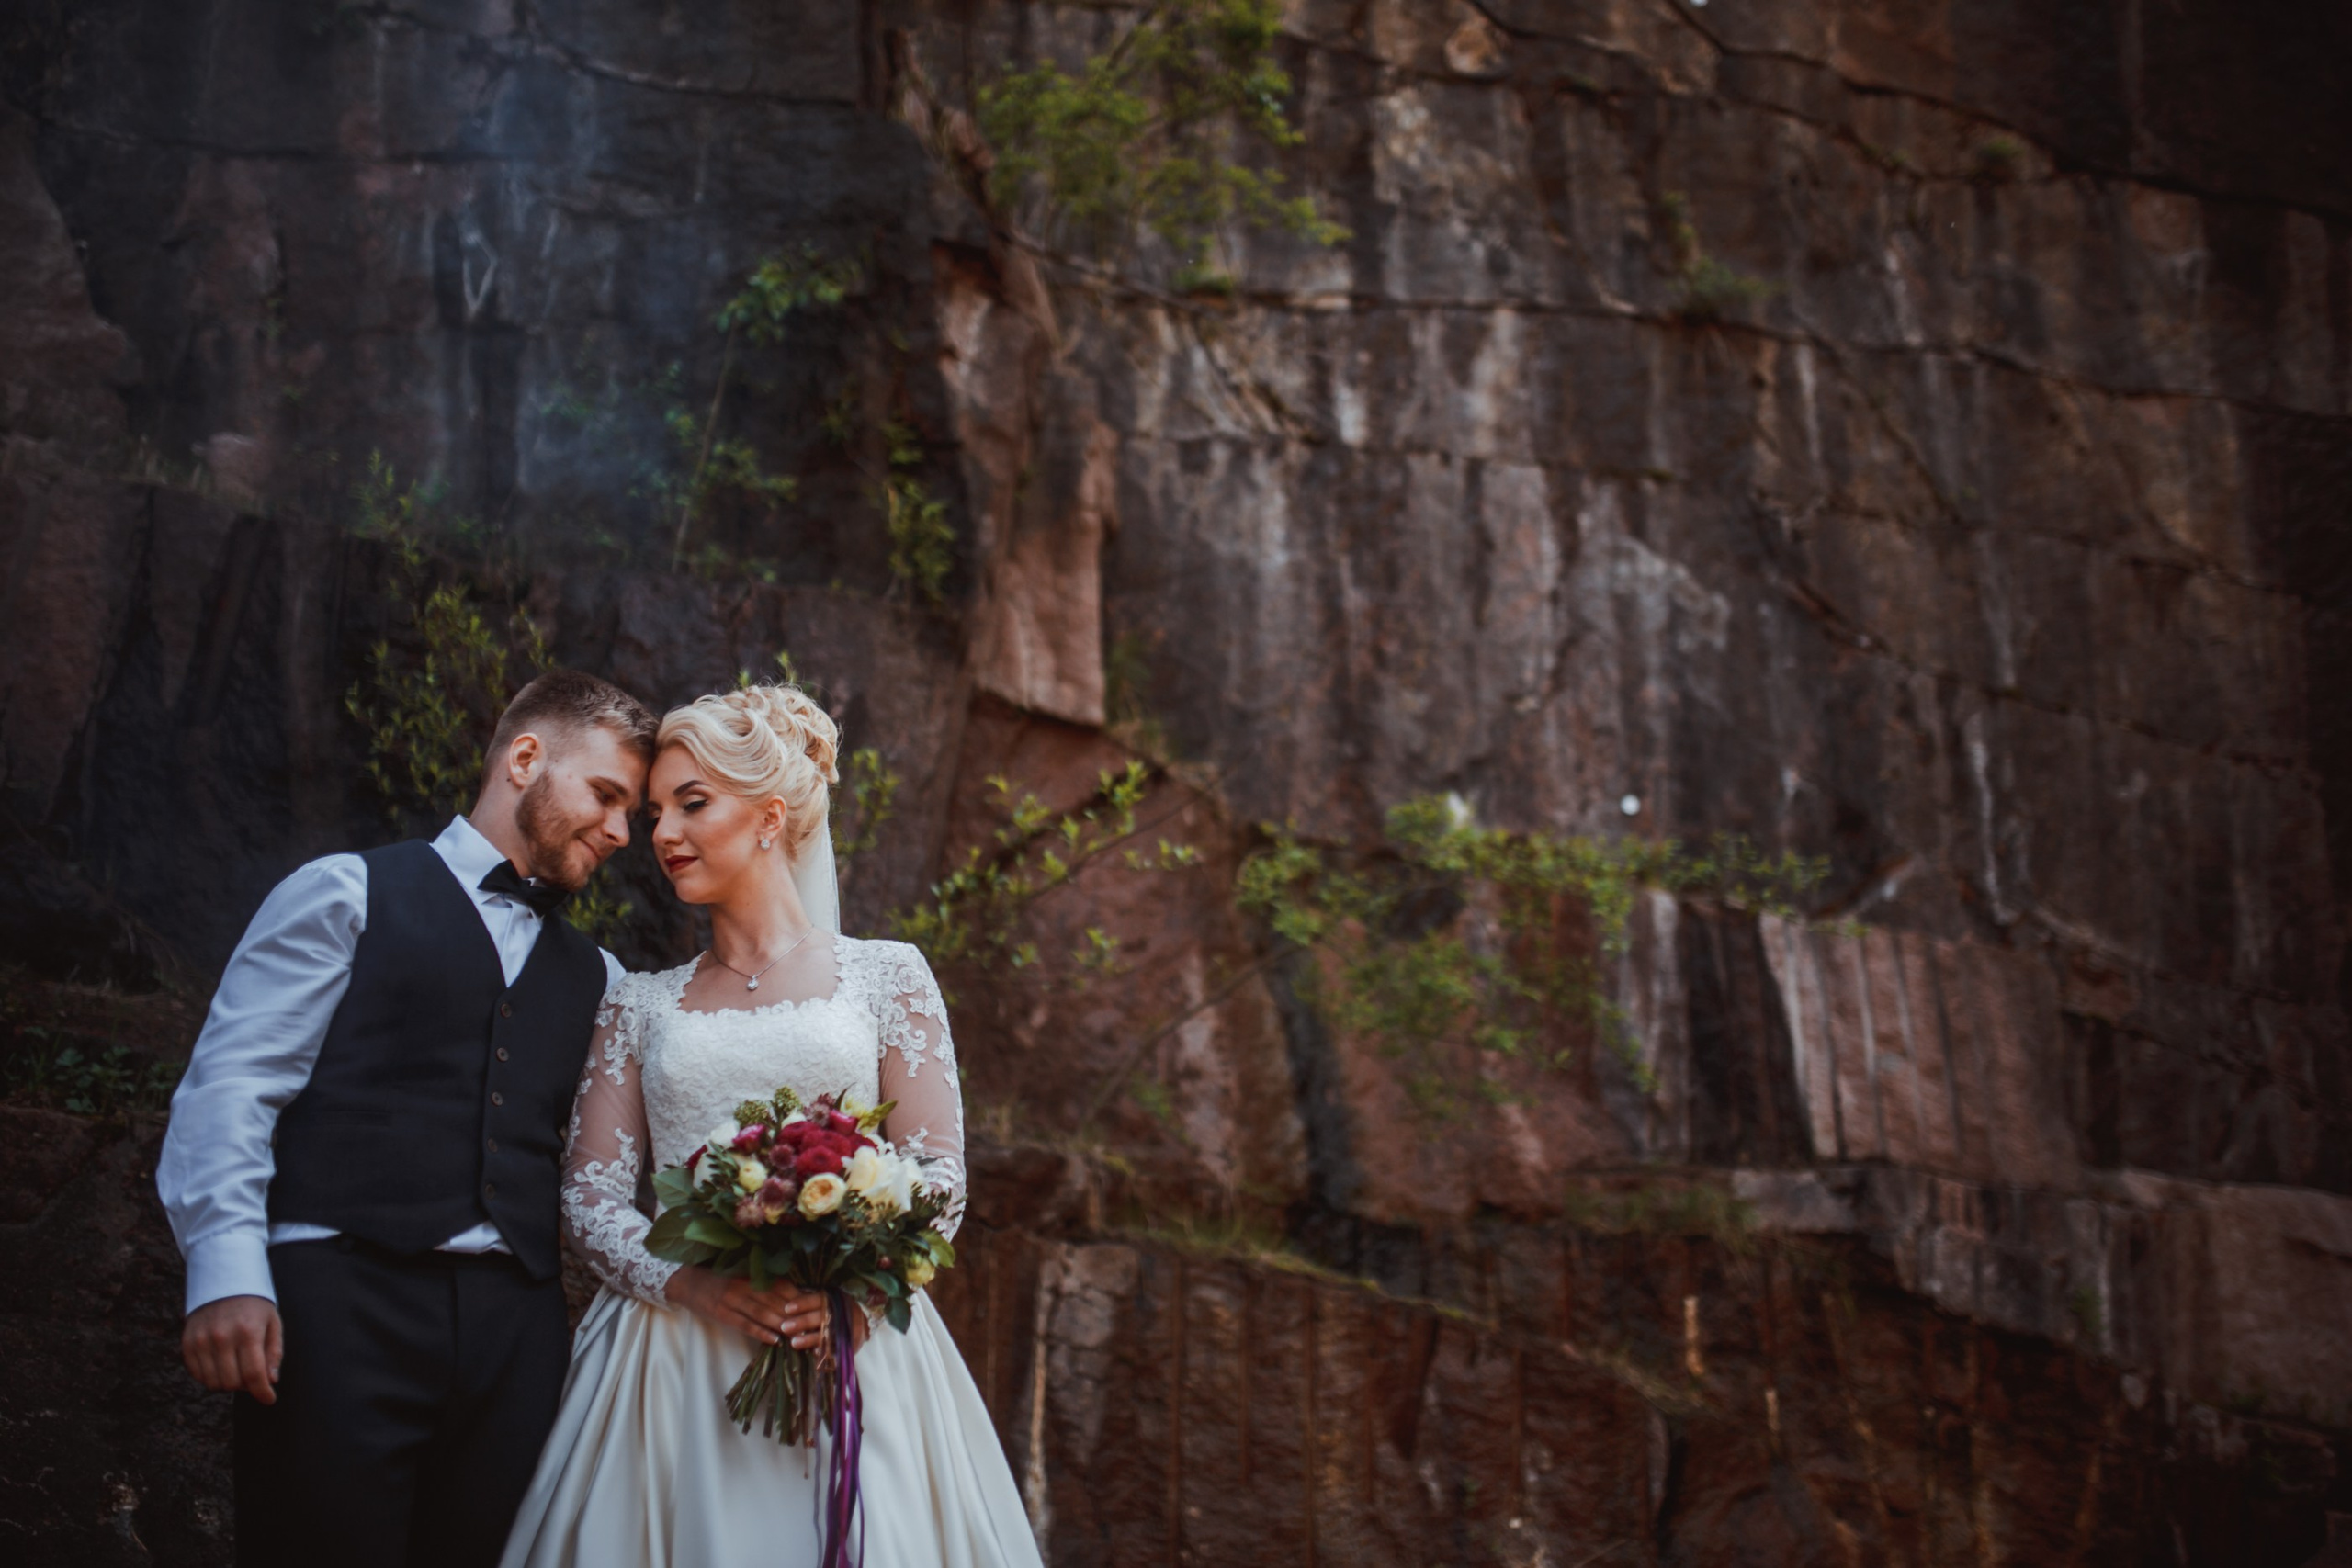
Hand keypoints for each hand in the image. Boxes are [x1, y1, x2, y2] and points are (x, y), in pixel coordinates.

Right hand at [183, 1295, 283, 1402]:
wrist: (224, 1281)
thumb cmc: (254, 1305)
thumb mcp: (273, 1322)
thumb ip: (274, 1353)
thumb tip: (270, 1381)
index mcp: (248, 1332)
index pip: (253, 1374)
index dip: (262, 1393)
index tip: (269, 1399)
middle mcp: (222, 1337)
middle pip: (232, 1382)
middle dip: (246, 1386)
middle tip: (252, 1375)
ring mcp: (202, 1340)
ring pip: (213, 1383)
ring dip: (228, 1383)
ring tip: (237, 1368)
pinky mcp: (188, 1343)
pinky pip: (198, 1374)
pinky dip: (211, 1376)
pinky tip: (221, 1364)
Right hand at [666, 1270, 831, 1350]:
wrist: (687, 1281)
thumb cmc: (719, 1278)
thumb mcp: (741, 1274)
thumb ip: (762, 1282)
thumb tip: (792, 1292)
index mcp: (750, 1273)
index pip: (779, 1284)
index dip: (796, 1295)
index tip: (813, 1305)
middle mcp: (743, 1284)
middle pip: (773, 1299)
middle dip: (793, 1312)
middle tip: (810, 1324)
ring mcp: (731, 1299)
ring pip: (761, 1312)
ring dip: (780, 1323)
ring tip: (797, 1334)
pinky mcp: (721, 1313)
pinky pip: (744, 1324)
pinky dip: (760, 1332)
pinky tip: (774, 1340)